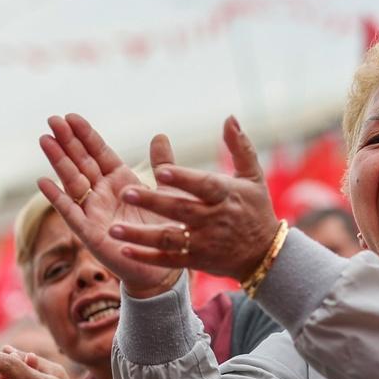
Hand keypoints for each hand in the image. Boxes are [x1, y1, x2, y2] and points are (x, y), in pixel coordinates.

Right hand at [36, 114, 184, 298]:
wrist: (162, 266)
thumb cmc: (163, 229)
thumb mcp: (168, 192)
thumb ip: (162, 165)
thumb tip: (159, 135)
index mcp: (120, 180)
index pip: (99, 152)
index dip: (86, 135)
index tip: (71, 116)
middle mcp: (103, 193)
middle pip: (81, 162)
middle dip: (67, 141)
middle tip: (52, 119)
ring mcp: (93, 211)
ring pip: (72, 181)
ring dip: (58, 162)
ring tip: (45, 140)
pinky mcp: (89, 233)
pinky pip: (70, 213)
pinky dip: (57, 198)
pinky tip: (42, 182)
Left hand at [114, 116, 281, 281]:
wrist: (265, 254)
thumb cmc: (255, 208)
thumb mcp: (252, 177)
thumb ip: (239, 146)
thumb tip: (229, 117)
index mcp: (226, 195)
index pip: (204, 186)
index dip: (183, 179)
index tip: (160, 171)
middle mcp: (214, 219)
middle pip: (180, 210)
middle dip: (153, 201)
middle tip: (126, 192)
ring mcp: (204, 243)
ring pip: (169, 238)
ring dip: (141, 235)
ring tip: (113, 229)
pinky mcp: (196, 260)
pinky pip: (169, 260)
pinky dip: (147, 257)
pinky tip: (125, 250)